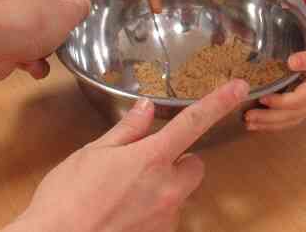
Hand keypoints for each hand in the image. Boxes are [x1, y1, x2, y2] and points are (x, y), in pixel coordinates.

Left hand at [0, 0, 90, 80]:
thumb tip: (81, 5)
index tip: (95, 5)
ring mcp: (10, 17)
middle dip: (60, 30)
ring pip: (39, 34)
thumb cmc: (36, 22)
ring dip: (46, 49)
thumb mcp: (69, 14)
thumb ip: (81, 8)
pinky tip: (33, 67)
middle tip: (69, 37)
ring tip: (47, 55)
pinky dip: (31, 60)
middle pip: (52, 12)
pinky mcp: (2, 39)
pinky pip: (25, 49)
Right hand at [6, 79, 248, 231]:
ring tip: (123, 192)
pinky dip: (151, 210)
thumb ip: (127, 130)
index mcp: (151, 158)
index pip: (194, 122)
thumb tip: (146, 108)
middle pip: (193, 166)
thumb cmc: (66, 198)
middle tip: (142, 162)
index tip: (239, 88)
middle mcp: (167, 188)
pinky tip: (123, 211)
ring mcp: (165, 218)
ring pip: (178, 193)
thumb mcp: (92, 153)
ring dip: (162, 187)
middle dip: (177, 161)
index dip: (219, 103)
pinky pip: (165, 216)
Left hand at [245, 42, 305, 131]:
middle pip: (289, 116)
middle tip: (247, 117)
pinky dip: (274, 125)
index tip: (261, 98)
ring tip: (249, 125)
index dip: (278, 102)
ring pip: (288, 122)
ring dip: (268, 125)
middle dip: (267, 118)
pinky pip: (290, 122)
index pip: (296, 101)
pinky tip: (260, 125)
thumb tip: (291, 61)